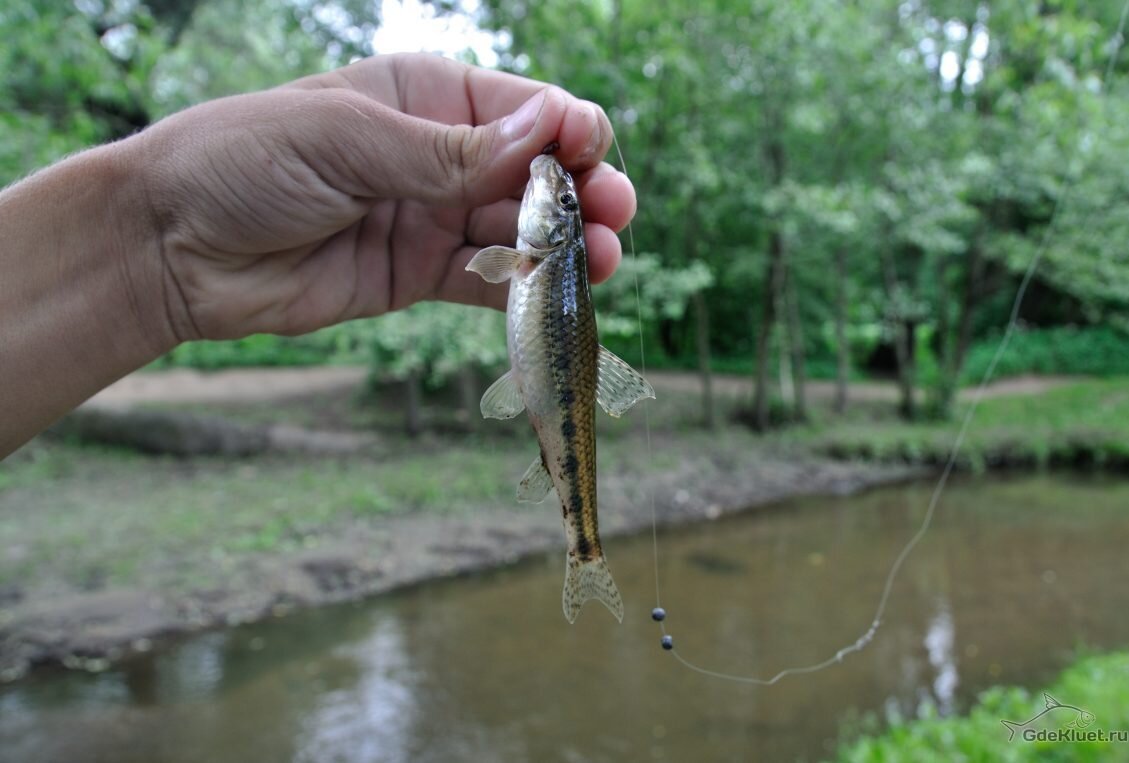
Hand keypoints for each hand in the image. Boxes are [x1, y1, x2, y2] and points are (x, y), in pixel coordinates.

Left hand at [135, 53, 636, 340]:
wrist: (175, 246)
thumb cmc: (246, 161)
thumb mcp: (348, 139)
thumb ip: (448, 152)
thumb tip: (545, 133)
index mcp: (424, 96)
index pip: (523, 109)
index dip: (568, 130)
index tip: (591, 155)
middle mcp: (438, 155)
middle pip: (535, 173)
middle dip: (581, 191)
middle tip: (616, 215)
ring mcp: (430, 216)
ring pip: (519, 229)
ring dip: (565, 245)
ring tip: (606, 262)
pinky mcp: (417, 274)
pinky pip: (484, 279)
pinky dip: (521, 286)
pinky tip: (556, 291)